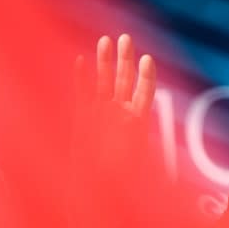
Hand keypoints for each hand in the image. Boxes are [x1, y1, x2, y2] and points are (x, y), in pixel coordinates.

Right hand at [72, 33, 156, 174]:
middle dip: (125, 59)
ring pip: (104, 81)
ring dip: (105, 61)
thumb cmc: (120, 180)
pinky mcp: (83, 117)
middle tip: (126, 38)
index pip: (144, 93)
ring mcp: (102, 113)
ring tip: (106, 40)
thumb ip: (135, 142)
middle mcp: (121, 113)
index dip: (145, 77)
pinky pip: (83, 92)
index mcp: (138, 122)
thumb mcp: (133, 162)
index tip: (147, 60)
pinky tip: (81, 61)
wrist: (96, 189)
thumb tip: (134, 122)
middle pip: (125, 80)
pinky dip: (82, 78)